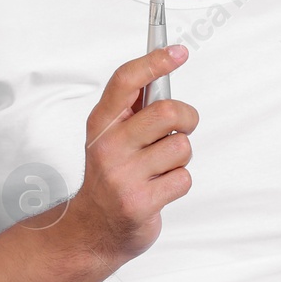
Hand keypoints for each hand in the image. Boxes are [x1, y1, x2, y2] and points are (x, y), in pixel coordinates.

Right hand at [67, 45, 198, 260]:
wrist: (93, 229)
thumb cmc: (112, 174)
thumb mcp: (111, 136)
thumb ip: (134, 108)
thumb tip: (166, 68)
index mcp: (101, 123)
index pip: (126, 81)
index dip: (154, 61)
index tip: (178, 52)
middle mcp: (108, 146)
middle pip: (167, 112)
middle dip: (187, 118)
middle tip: (183, 126)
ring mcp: (123, 175)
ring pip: (181, 147)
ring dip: (180, 157)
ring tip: (160, 167)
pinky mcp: (140, 202)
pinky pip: (183, 178)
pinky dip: (178, 182)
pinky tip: (158, 188)